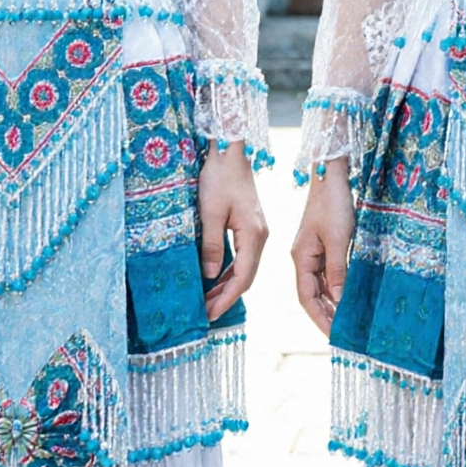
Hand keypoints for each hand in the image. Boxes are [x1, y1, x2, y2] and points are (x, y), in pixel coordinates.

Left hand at [197, 145, 265, 320]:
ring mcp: (257, 232)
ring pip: (245, 268)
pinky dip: (229, 271)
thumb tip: (210, 276)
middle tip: (205, 314)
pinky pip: (242, 257)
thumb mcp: (210, 213)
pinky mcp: (251, 227)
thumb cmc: (220, 179)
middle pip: (246, 277)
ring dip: (227, 286)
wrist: (231, 152)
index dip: (226, 299)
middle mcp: (260, 237)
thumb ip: (212, 246)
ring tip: (208, 301)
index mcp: (254, 235)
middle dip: (226, 297)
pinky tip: (216, 279)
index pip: (243, 278)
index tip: (210, 314)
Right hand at [292, 163, 355, 331]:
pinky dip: (337, 287)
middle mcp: (304, 258)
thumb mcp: (337, 239)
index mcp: (301, 258)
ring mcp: (313, 252)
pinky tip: (347, 297)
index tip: (332, 335)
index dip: (319, 317)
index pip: (307, 297)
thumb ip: (337, 270)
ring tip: (346, 321)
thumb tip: (337, 300)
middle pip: (312, 294)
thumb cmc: (332, 204)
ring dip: (332, 304)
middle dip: (326, 315)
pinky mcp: (324, 245)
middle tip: (342, 334)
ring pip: (321, 285)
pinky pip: (329, 273)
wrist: (332, 176)